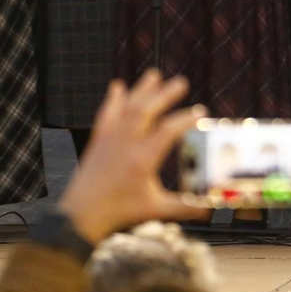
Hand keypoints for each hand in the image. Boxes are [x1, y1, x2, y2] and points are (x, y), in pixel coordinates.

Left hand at [57, 70, 207, 244]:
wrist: (82, 216)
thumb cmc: (119, 213)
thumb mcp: (155, 210)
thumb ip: (184, 208)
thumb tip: (208, 210)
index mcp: (142, 159)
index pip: (167, 131)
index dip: (185, 120)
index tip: (199, 112)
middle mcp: (125, 144)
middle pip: (147, 110)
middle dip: (165, 94)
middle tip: (181, 82)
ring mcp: (110, 140)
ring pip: (127, 107)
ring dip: (142, 90)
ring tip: (154, 75)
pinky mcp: (98, 142)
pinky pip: (107, 114)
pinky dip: (114, 99)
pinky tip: (118, 87)